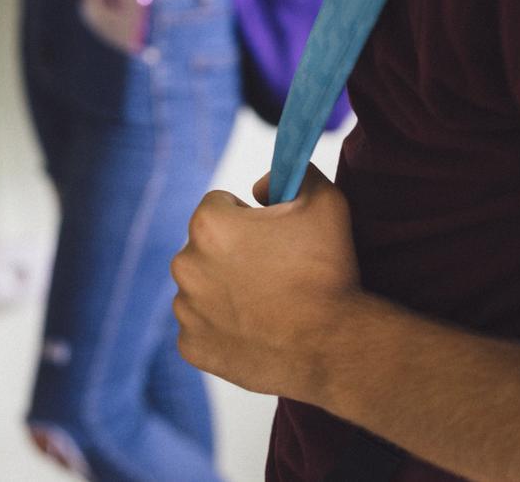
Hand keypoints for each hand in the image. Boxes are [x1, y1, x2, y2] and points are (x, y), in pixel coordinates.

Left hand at [172, 165, 361, 400]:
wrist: (333, 345)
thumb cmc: (329, 272)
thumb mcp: (326, 201)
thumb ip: (295, 173)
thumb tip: (262, 186)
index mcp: (209, 225)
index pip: (219, 205)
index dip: (249, 217)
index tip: (273, 236)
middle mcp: (186, 264)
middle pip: (205, 247)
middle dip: (233, 253)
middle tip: (274, 272)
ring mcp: (186, 310)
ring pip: (201, 287)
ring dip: (225, 290)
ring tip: (268, 303)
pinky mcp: (192, 347)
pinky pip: (202, 328)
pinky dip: (223, 328)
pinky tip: (257, 330)